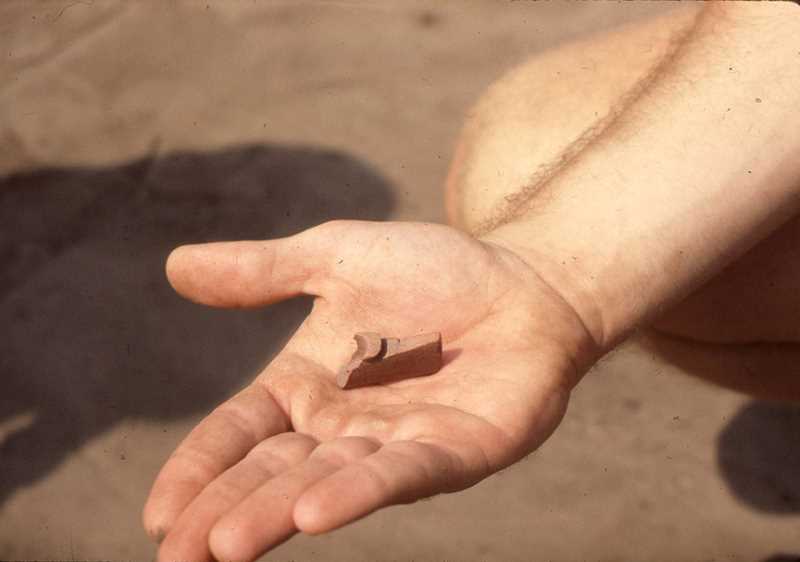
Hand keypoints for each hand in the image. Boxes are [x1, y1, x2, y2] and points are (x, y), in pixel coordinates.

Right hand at [143, 220, 594, 561]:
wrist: (522, 280)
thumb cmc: (433, 269)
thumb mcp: (334, 256)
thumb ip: (262, 271)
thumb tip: (173, 264)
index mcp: (307, 384)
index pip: (239, 432)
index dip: (199, 468)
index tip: (158, 513)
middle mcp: (343, 424)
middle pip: (273, 472)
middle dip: (223, 511)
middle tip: (178, 556)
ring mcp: (396, 442)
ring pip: (326, 482)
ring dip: (276, 513)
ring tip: (225, 544)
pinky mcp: (453, 450)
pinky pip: (400, 472)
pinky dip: (359, 492)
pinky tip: (314, 515)